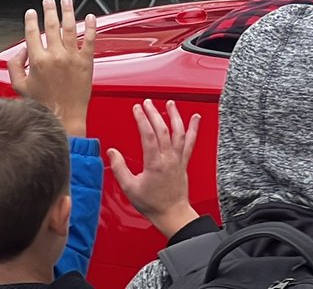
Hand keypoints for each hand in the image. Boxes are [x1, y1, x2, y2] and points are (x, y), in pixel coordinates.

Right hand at [8, 0, 95, 136]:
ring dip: (68, 12)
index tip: (31, 12)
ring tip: (67, 1)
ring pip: (70, 28)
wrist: (65, 115)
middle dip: (49, 10)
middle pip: (51, 26)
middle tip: (49, 1)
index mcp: (37, 61)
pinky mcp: (87, 61)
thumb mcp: (20, 86)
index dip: (30, 21)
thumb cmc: (43, 103)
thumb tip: (22, 50)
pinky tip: (90, 16)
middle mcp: (55, 56)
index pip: (32, 34)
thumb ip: (15, 66)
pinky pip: (90, 39)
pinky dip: (91, 26)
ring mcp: (72, 57)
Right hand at [107, 99, 200, 238]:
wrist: (171, 213)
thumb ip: (119, 168)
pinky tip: (196, 118)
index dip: (142, 119)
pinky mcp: (184, 161)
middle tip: (146, 102)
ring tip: (170, 103)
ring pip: (179, 132)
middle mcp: (168, 158)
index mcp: (154, 163)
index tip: (136, 109)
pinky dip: (194, 128)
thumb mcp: (129, 188)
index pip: (148, 135)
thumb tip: (112, 152)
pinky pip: (191, 142)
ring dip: (175, 116)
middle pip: (162, 129)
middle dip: (154, 113)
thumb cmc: (150, 203)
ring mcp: (178, 158)